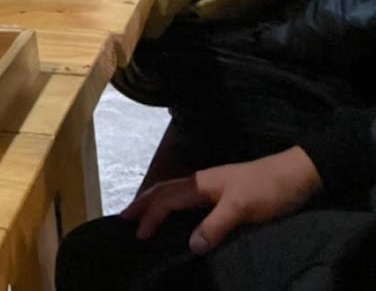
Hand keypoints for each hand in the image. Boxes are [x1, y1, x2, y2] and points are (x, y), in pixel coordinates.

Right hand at [121, 147, 321, 253]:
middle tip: (124, 217)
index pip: (166, 200)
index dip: (151, 216)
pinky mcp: (221, 191)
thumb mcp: (242, 208)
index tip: (139, 236)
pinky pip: (186, 197)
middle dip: (142, 203)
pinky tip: (175, 213)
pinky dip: (171, 204)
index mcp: (200, 184)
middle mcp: (200, 182)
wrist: (296, 174)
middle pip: (163, 190)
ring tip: (141, 215)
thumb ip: (216, 225)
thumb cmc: (267, 189)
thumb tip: (191, 245)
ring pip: (173, 191)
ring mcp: (211, 185)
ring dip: (154, 202)